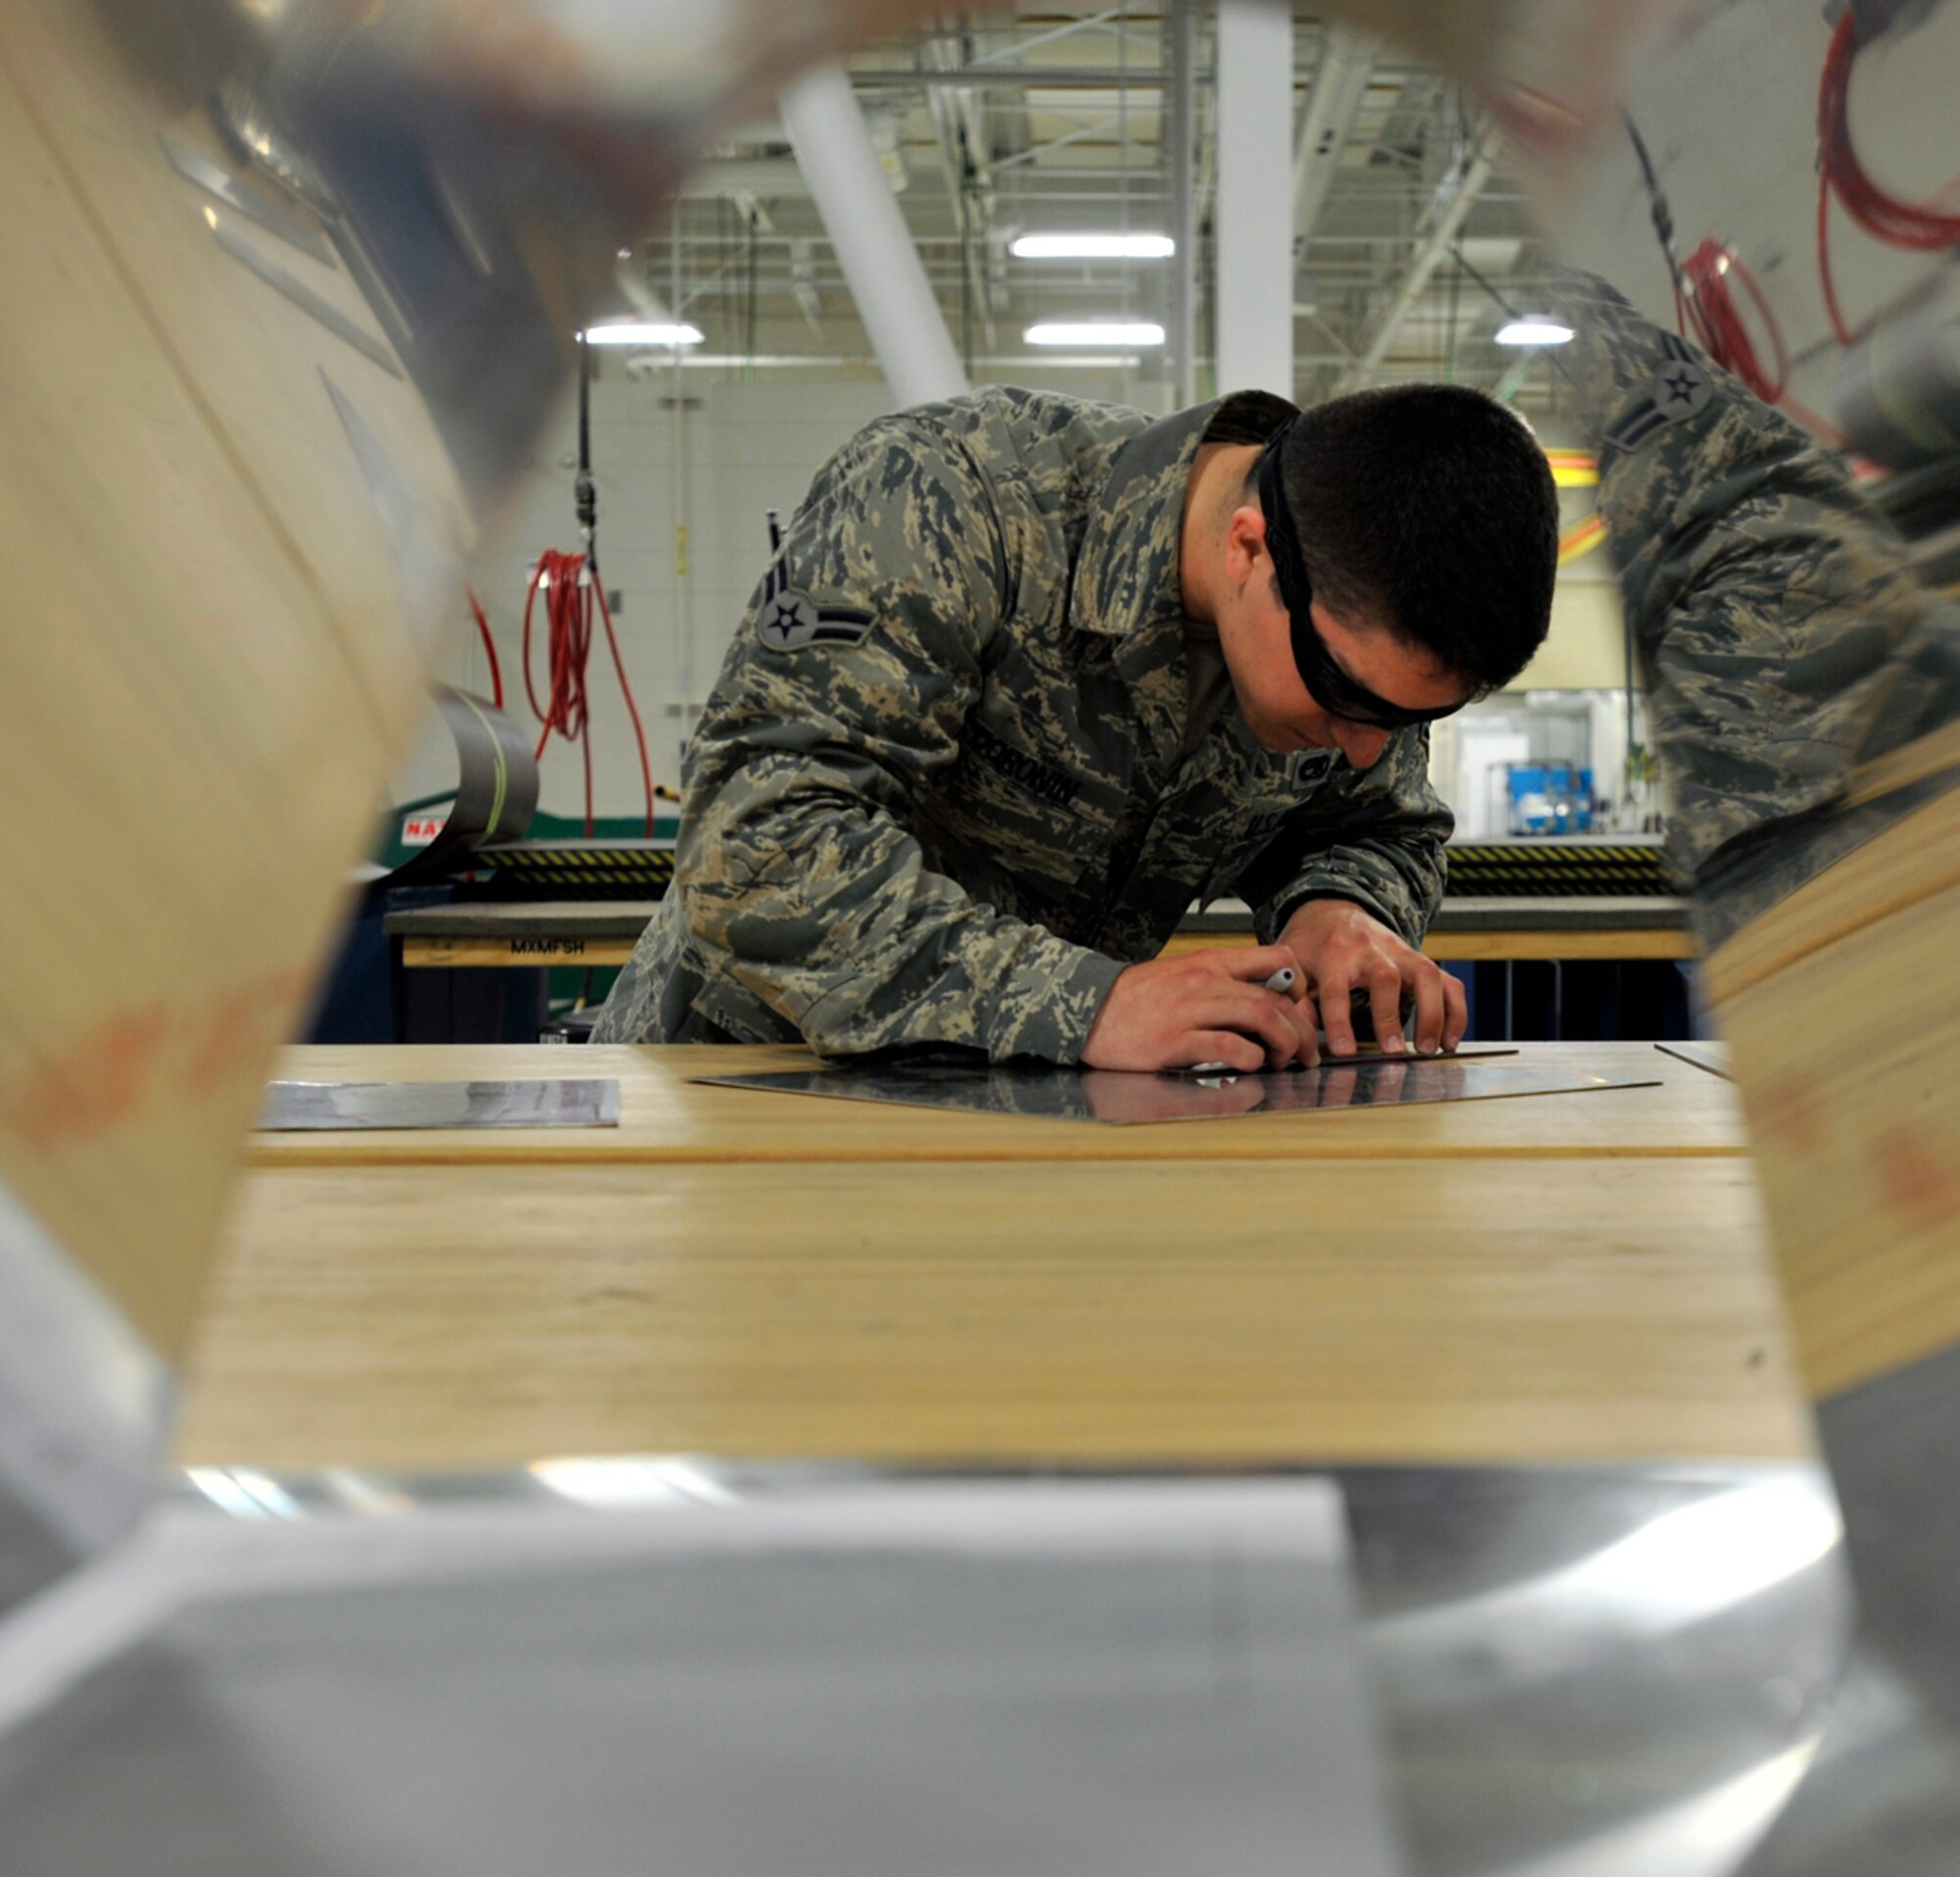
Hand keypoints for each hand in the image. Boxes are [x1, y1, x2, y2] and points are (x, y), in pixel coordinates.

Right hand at [1081, 945, 1318, 1072]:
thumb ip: (1220, 983)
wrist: (1088, 1008)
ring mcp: (1190, 1010)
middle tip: (1306, 1052)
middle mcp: (1205, 982)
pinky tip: (1250, 1065)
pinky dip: (1250, 1058)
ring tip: (1284, 1061)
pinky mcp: (1175, 1042)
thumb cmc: (1135, 999)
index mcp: (1209, 962)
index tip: (1301, 1009)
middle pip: (1275, 998)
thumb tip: (1262, 1001)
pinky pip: (1228, 1047)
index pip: (1276, 958)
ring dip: (1284, 1043)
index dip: (1300, 986)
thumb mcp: (1181, 975)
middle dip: (1302, 1029)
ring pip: (1260, 1017)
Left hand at [1279, 899, 1465, 1057]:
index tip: (1344, 1051)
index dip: (1339, 1020)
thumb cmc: (1310, 946)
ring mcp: (1400, 953)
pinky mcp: (1420, 960)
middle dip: (1390, 1015)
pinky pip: (1448, 982)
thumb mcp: (1293, 967)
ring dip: (1433, 1014)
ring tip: (1431, 1049)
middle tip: (1394, 1051)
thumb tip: (1300, 1039)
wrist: (1332, 912)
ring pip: (1426, 974)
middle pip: (1386, 976)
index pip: (1336, 988)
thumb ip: (1296, 1000)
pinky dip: (1455, 1011)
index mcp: (1332, 954)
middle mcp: (1370, 950)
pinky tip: (1451, 1041)